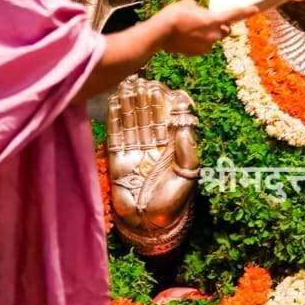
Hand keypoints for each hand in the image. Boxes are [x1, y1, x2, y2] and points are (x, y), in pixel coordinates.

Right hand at [106, 78, 199, 253]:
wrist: (147, 224)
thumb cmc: (172, 203)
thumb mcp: (187, 177)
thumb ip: (189, 153)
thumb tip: (187, 127)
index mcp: (173, 146)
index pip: (171, 119)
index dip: (168, 103)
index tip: (165, 88)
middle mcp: (154, 144)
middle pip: (151, 115)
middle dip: (148, 98)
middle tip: (145, 80)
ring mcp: (135, 149)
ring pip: (134, 120)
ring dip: (132, 102)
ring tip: (130, 83)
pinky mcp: (118, 156)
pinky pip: (117, 132)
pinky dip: (116, 116)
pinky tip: (116, 100)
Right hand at [152, 0, 256, 56]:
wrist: (159, 33)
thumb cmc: (174, 15)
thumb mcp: (188, 4)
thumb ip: (198, 9)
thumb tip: (198, 13)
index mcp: (213, 20)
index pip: (234, 14)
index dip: (245, 11)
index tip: (255, 9)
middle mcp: (214, 35)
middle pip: (224, 30)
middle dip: (220, 26)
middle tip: (208, 20)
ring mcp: (206, 46)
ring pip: (212, 39)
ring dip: (207, 34)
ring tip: (191, 29)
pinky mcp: (197, 53)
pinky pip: (202, 46)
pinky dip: (198, 42)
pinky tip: (185, 37)